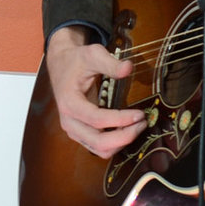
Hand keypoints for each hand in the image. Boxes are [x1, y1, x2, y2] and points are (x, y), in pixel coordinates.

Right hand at [46, 26, 145, 157]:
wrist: (62, 65)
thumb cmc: (76, 61)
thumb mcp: (92, 55)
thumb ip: (110, 63)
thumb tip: (128, 68)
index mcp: (69, 103)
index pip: (97, 120)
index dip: (120, 119)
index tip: (140, 114)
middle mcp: (69, 121)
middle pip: (99, 142)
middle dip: (124, 137)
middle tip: (142, 123)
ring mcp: (74, 130)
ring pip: (100, 150)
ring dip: (121, 143)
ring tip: (137, 126)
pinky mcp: (81, 134)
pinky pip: (100, 148)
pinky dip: (116, 143)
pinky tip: (128, 129)